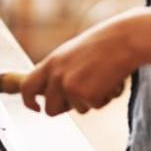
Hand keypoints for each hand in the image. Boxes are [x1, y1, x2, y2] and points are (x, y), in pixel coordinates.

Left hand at [21, 10, 140, 115]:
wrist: (123, 40)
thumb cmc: (102, 46)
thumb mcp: (71, 54)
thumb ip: (58, 72)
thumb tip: (49, 93)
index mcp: (50, 63)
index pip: (27, 87)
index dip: (28, 101)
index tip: (36, 108)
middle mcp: (55, 76)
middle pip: (50, 109)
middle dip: (65, 108)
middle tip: (83, 94)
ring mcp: (69, 86)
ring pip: (76, 110)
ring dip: (90, 100)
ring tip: (101, 78)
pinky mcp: (85, 95)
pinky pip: (95, 107)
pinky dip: (105, 98)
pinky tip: (110, 81)